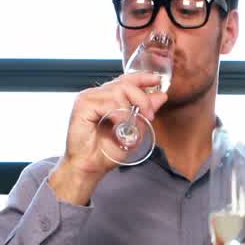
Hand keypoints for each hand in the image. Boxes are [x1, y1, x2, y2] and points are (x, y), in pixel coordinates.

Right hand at [49, 72, 166, 203]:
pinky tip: (120, 128)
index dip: (142, 77)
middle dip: (142, 98)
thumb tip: (161, 96)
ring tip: (131, 128)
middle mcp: (97, 94)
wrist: (90, 167)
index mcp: (107, 98)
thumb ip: (145, 112)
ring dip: (130, 111)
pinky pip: (108, 102)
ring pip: (118, 91)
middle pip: (125, 83)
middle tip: (149, 116)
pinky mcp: (83, 105)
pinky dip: (119, 116)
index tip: (157, 80)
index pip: (126, 79)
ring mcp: (88, 98)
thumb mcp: (134, 131)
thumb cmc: (106, 152)